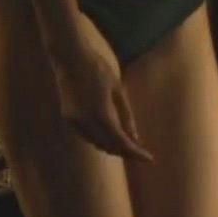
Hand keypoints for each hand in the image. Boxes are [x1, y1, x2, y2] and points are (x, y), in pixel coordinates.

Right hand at [52, 14, 153, 161]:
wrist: (70, 58)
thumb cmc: (98, 69)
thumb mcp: (118, 90)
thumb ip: (127, 116)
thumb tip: (135, 138)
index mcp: (101, 113)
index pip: (121, 142)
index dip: (136, 152)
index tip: (149, 158)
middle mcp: (86, 121)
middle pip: (108, 146)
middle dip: (125, 152)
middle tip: (140, 152)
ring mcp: (75, 121)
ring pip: (96, 144)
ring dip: (112, 147)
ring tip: (128, 145)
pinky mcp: (68, 118)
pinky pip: (87, 136)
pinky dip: (100, 139)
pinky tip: (110, 136)